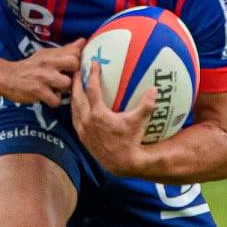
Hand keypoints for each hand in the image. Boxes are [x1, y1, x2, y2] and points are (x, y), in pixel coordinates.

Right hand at [0, 39, 81, 106]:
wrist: (7, 77)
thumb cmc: (31, 67)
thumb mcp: (46, 55)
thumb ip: (66, 50)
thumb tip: (83, 41)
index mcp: (51, 54)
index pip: (74, 51)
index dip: (79, 60)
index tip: (75, 67)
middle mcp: (48, 63)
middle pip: (74, 63)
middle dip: (75, 73)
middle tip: (68, 78)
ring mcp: (43, 77)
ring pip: (67, 84)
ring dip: (65, 90)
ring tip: (57, 89)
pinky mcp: (38, 91)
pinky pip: (56, 100)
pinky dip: (54, 101)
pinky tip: (49, 97)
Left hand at [70, 59, 155, 176]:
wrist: (121, 163)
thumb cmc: (131, 141)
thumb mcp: (139, 122)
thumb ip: (146, 105)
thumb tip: (154, 89)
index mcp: (99, 114)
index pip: (93, 90)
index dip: (93, 75)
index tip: (93, 63)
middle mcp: (87, 121)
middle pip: (77, 96)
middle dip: (76, 82)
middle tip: (77, 70)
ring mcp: (83, 130)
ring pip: (73, 108)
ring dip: (73, 95)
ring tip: (75, 86)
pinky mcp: (82, 138)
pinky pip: (75, 119)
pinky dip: (75, 109)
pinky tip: (78, 106)